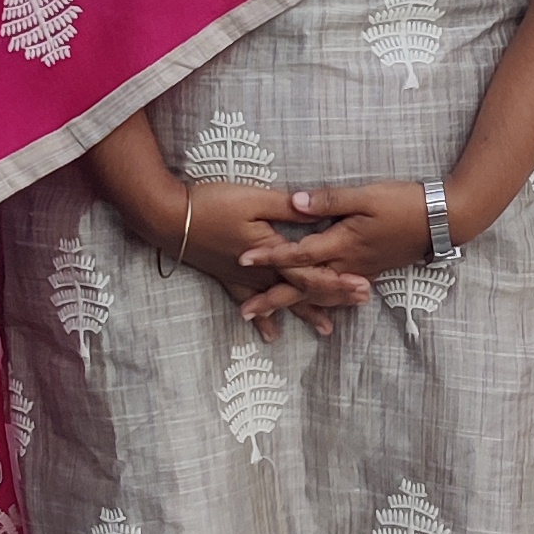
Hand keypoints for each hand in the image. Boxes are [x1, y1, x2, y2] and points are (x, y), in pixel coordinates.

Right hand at [178, 177, 354, 331]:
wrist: (169, 219)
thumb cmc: (211, 204)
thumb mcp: (255, 199)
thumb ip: (288, 207)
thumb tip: (319, 211)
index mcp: (272, 253)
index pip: (313, 273)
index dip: (339, 281)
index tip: (364, 287)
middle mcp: (262, 272)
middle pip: (303, 290)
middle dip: (333, 298)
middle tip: (360, 305)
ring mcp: (245, 277)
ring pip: (281, 301)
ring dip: (305, 313)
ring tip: (327, 329)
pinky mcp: (228, 276)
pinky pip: (251, 302)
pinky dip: (263, 319)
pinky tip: (272, 334)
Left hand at [236, 180, 438, 315]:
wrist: (441, 221)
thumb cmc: (404, 203)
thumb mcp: (366, 195)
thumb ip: (329, 200)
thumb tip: (294, 204)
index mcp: (343, 244)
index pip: (298, 254)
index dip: (269, 256)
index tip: (242, 260)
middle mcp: (347, 264)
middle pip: (303, 286)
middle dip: (273, 298)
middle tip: (244, 311)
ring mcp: (357, 271)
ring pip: (319, 294)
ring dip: (292, 305)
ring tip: (268, 314)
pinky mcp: (367, 271)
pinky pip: (335, 293)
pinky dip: (318, 302)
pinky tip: (309, 308)